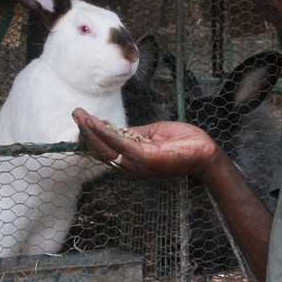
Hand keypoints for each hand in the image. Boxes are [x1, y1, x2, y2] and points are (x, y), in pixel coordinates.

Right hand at [71, 107, 222, 180]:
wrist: (205, 152)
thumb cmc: (184, 143)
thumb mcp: (154, 134)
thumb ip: (134, 134)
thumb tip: (116, 128)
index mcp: (134, 162)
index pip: (106, 150)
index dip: (92, 135)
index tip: (83, 119)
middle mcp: (132, 167)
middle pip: (101, 150)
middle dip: (86, 132)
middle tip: (75, 113)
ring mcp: (138, 165)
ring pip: (106, 147)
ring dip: (91, 130)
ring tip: (80, 115)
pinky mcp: (145, 159)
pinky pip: (120, 143)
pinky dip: (106, 132)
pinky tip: (96, 121)